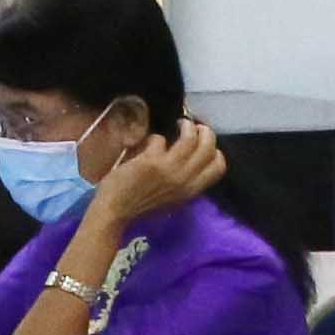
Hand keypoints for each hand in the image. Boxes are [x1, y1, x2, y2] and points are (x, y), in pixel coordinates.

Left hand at [85, 117, 228, 233]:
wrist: (115, 210)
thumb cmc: (140, 205)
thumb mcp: (171, 198)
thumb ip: (183, 181)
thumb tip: (189, 158)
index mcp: (191, 191)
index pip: (219, 167)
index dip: (214, 150)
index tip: (203, 143)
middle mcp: (185, 181)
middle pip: (209, 149)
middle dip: (206, 132)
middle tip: (195, 128)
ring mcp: (170, 171)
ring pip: (191, 139)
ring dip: (187, 126)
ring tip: (181, 124)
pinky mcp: (152, 162)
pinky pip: (160, 139)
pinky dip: (154, 138)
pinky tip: (147, 143)